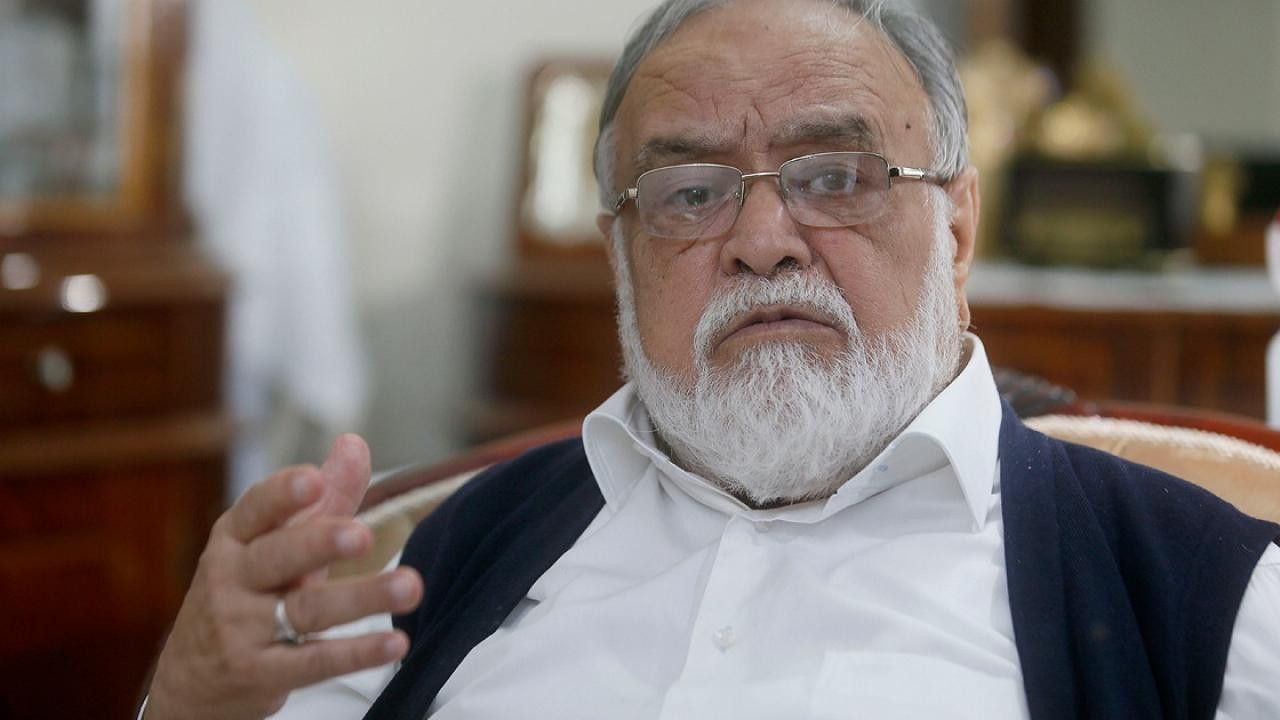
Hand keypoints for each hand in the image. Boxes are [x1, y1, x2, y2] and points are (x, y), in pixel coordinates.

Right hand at [145, 435, 423, 719]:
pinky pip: (313, 662)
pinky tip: (395, 643)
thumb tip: (354, 442)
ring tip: (410, 586)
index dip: (283, 494)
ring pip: (306, 610)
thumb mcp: (275, 544)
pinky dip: (355, 652)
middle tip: (360, 534)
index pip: (255, 510)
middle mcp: (233, 581)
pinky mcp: (261, 674)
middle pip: (278, 557)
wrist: (193, 681)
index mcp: (236, 539)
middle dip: (318, 543)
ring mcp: (243, 630)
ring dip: (361, 597)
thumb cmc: (247, 595)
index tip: (313, 479)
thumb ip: (323, 498)